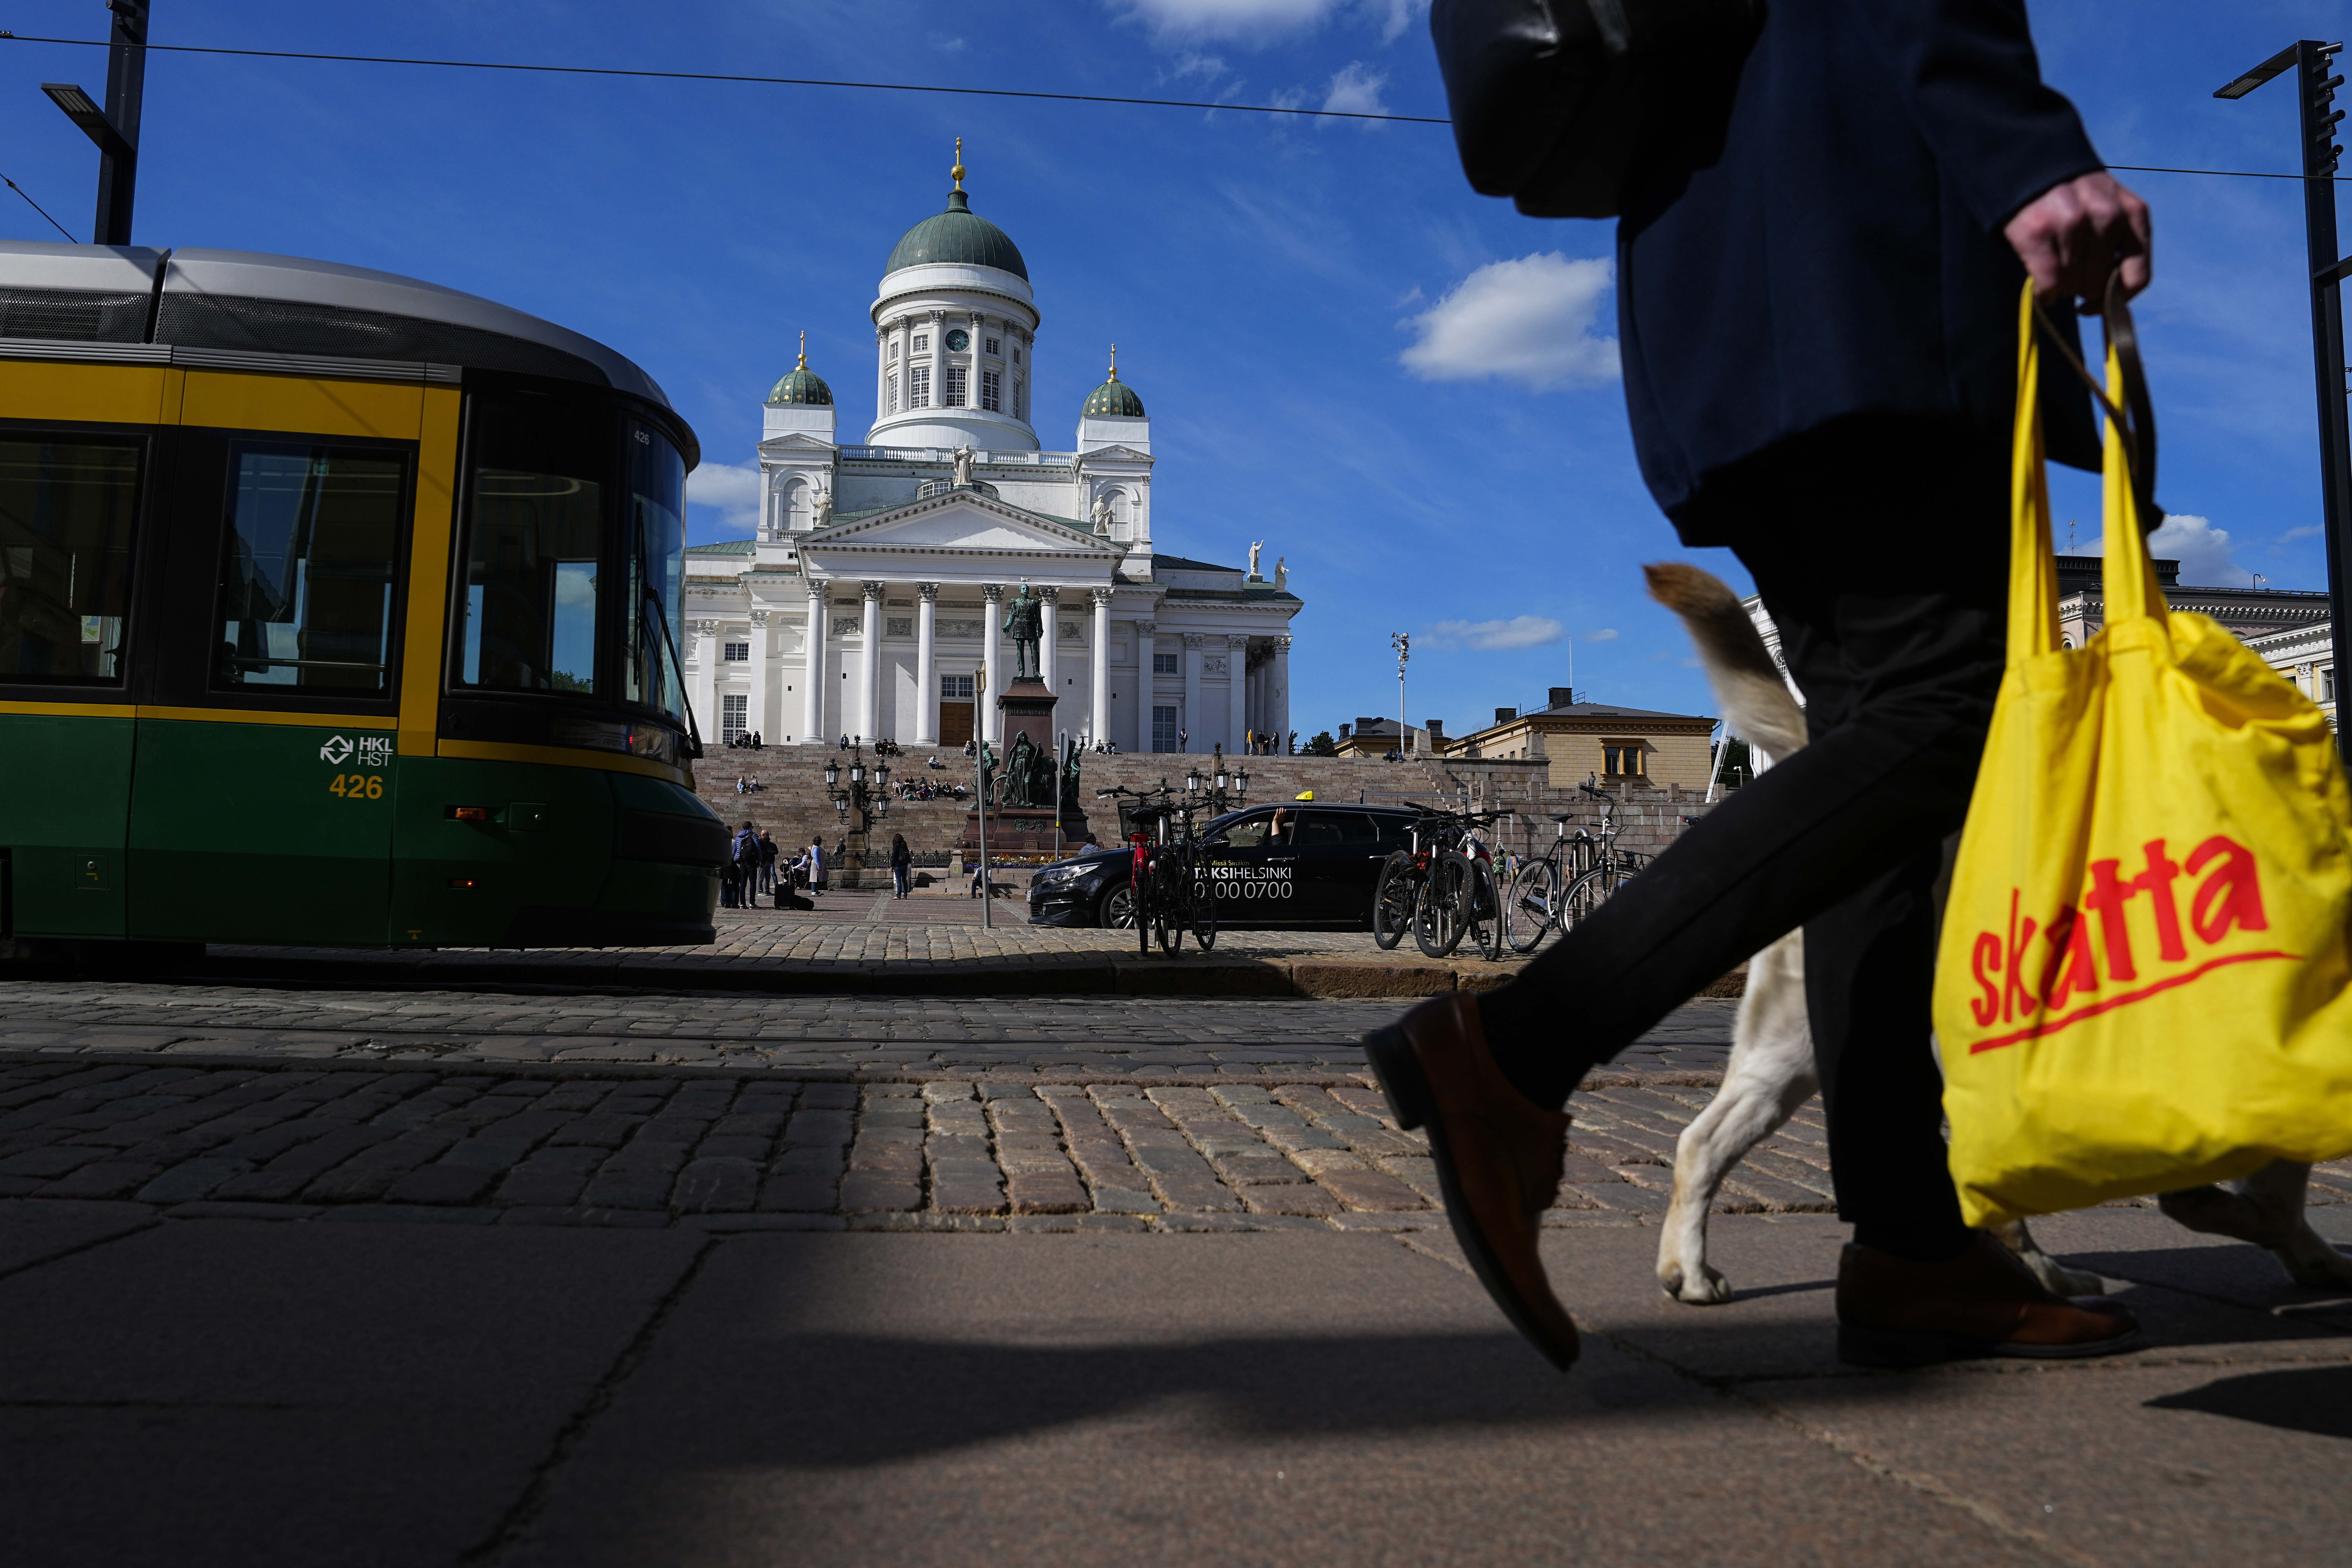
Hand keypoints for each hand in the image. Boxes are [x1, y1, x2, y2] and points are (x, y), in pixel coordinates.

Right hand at [2004, 171, 2151, 310]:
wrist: (2032, 164)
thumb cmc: (2073, 197)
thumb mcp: (2111, 210)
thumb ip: (2119, 246)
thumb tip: (2111, 303)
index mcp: (2133, 214)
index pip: (2137, 277)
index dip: (2117, 300)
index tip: (2097, 305)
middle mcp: (2107, 216)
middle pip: (2099, 286)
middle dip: (2082, 290)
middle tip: (2069, 278)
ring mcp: (2072, 222)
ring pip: (2072, 286)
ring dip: (2061, 288)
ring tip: (2053, 272)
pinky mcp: (2039, 232)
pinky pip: (2049, 283)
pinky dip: (2044, 293)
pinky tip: (2041, 287)